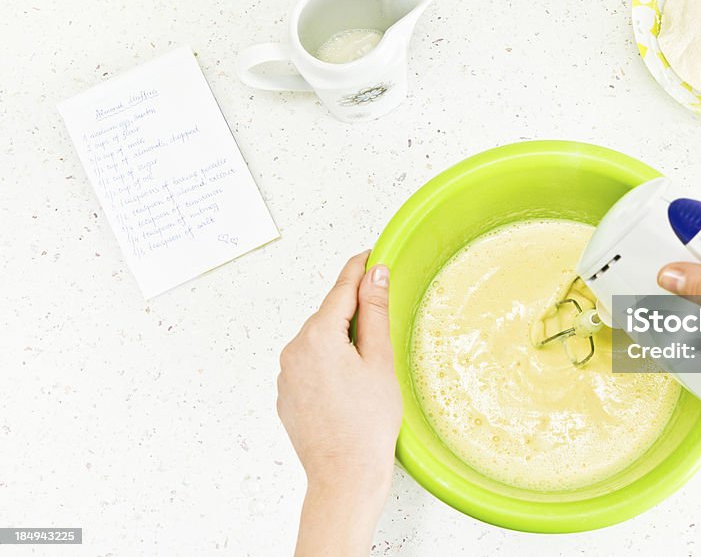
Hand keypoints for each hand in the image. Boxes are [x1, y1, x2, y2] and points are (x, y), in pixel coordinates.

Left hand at [277, 251, 400, 556]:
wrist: (343, 478)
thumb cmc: (367, 425)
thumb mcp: (380, 360)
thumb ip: (375, 312)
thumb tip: (375, 274)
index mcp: (318, 336)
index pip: (341, 289)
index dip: (358, 269)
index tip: (371, 253)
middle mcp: (293, 350)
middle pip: (329, 315)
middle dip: (354, 311)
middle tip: (383, 317)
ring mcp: (286, 374)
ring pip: (319, 341)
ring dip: (341, 340)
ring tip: (370, 367)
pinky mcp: (286, 395)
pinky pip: (310, 365)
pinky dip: (329, 363)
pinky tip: (350, 386)